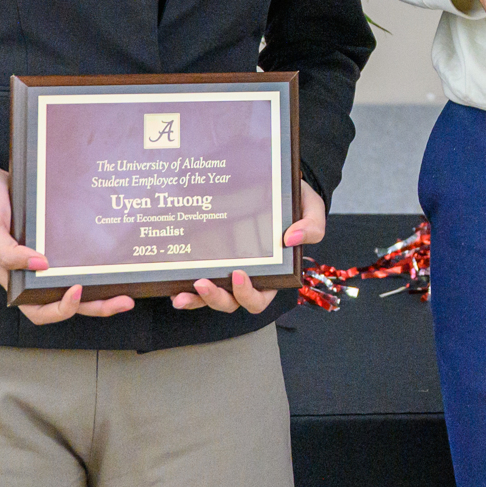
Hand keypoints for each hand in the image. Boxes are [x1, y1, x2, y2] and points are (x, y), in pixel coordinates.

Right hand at [0, 157, 135, 323]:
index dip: (60, 309)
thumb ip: (6, 251)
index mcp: (16, 280)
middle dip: (96, 306)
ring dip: (103, 290)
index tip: (77, 289)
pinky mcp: (59, 241)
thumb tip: (39, 265)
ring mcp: (49, 258)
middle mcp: (35, 274)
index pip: (40, 310)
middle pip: (68, 301)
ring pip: (79, 282)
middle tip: (124, 301)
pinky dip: (98, 263)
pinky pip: (80, 257)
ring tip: (128, 288)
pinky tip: (116, 257)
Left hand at [175, 180, 325, 311]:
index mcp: (273, 273)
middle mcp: (248, 278)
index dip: (248, 294)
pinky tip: (173, 287)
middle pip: (232, 303)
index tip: (239, 274)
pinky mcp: (211, 260)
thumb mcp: (311, 210)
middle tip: (203, 282)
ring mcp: (227, 272)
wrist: (276, 183)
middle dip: (216, 299)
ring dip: (196, 300)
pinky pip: (197, 283)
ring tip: (181, 295)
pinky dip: (185, 290)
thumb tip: (292, 239)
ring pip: (211, 298)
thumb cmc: (296, 201)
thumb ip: (311, 226)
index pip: (260, 298)